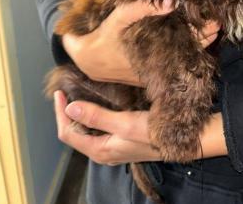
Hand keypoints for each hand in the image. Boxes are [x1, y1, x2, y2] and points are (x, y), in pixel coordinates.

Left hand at [54, 90, 226, 164]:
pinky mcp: (120, 141)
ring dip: (79, 114)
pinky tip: (97, 103)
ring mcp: (111, 147)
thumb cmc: (154, 132)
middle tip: (66, 91)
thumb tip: (69, 108)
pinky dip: (92, 116)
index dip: (59, 113)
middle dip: (66, 113)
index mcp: (99, 150)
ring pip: (86, 131)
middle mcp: (102, 151)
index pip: (67, 133)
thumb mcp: (124, 123)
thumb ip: (96, 116)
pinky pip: (98, 129)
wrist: (182, 141)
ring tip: (77, 94)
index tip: (60, 92)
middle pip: (74, 133)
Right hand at [62, 0, 220, 85]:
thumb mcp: (120, 18)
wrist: (89, 60)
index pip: (190, 42)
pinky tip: (191, 34)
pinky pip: (176, 58)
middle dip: (206, 35)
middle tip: (218, 18)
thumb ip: (142, 7)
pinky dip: (186, 47)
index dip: (205, 30)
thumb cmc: (105, 37)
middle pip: (194, 50)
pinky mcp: (153, 72)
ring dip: (199, 41)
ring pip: (187, 55)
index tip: (216, 17)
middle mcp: (162, 65)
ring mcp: (159, 70)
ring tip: (210, 25)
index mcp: (158, 53)